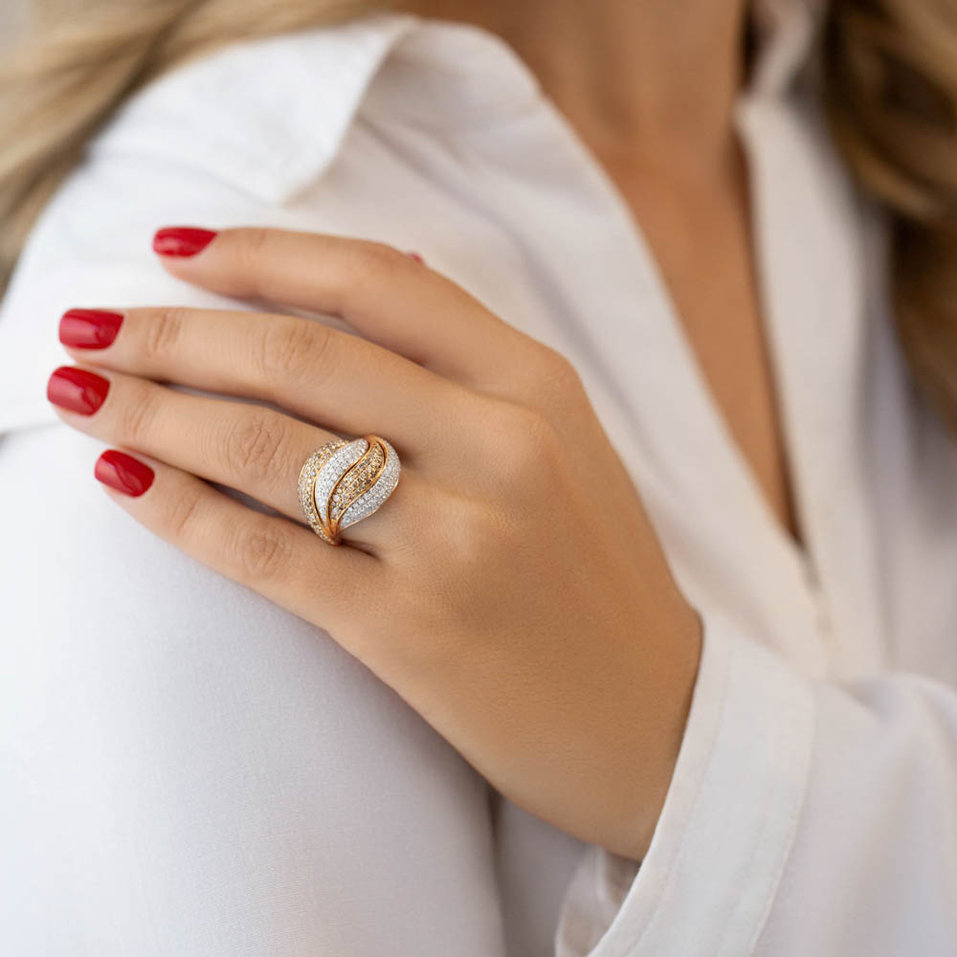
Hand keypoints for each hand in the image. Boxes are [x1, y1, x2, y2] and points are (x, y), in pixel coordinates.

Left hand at [48, 226, 701, 859]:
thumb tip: (384, 265)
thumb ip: (476, 360)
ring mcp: (459, 541)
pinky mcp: (415, 631)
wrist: (657, 720)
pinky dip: (179, 513)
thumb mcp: (568, 442)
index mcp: (538, 386)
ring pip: (269, 448)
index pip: (375, 282)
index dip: (259, 254)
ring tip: (81, 394)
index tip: (173, 249)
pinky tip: (121, 483)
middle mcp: (502, 446)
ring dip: (155, 413)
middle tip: (90, 326)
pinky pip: (266, 554)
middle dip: (174, 332)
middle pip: (302, 356)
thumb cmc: (598, 576)